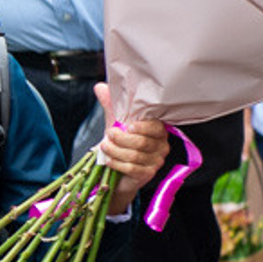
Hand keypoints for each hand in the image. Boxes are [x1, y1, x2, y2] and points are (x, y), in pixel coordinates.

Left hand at [92, 81, 168, 211]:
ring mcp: (156, 161)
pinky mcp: (147, 174)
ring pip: (134, 155)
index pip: (155, 126)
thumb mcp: (116, 122)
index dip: (142, 126)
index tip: (127, 125)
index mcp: (158, 130)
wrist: (118, 170)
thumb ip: (111, 105)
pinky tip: (108, 159)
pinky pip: (131, 168)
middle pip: (142, 142)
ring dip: (115, 150)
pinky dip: (116, 163)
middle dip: (121, 138)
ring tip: (104, 146)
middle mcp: (161, 145)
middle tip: (108, 133)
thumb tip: (100, 87)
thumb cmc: (121, 143)